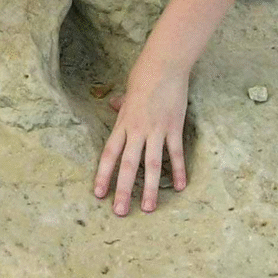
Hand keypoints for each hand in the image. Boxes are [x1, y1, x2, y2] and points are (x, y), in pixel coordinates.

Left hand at [94, 58, 189, 215]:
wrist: (164, 65)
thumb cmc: (143, 76)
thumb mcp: (126, 93)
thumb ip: (121, 105)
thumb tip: (113, 105)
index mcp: (122, 124)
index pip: (109, 154)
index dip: (103, 175)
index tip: (99, 194)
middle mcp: (137, 130)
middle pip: (128, 165)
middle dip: (123, 190)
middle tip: (119, 212)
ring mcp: (157, 130)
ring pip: (152, 164)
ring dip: (149, 188)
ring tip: (148, 208)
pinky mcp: (174, 127)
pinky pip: (176, 153)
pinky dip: (178, 170)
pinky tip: (179, 187)